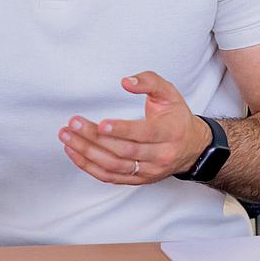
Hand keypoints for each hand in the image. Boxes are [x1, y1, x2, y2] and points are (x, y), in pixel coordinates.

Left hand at [57, 71, 211, 184]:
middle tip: (73, 124)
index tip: (101, 124)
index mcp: (170, 133)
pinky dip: (89, 167)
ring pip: (114, 166)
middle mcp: (160, 156)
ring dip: (87, 153)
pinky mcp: (138, 179)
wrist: (192, 147)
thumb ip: (149, 82)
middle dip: (94, 138)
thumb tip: (126, 81)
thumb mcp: (169, 93)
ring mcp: (149, 171)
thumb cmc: (176, 117)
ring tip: (67, 137)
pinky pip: (110, 177)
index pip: (144, 134)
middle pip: (124, 151)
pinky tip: (73, 152)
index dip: (122, 130)